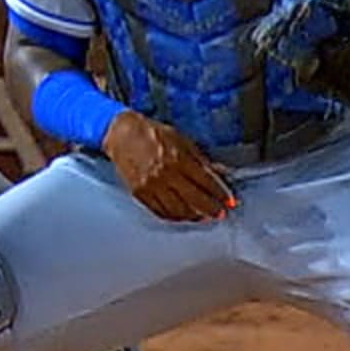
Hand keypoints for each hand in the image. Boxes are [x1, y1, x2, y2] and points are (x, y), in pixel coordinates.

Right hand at [101, 112, 234, 222]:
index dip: (220, 194)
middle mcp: (165, 174)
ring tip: (203, 216)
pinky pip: (160, 211)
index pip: (206, 182)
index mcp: (178, 158)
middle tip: (220, 213)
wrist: (121, 135)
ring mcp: (151, 186)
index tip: (228, 201)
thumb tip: (218, 173)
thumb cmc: (151, 134)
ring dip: (194, 216)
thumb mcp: (181, 139)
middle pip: (195, 200)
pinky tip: (182, 215)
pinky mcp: (140, 193)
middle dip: (212, 209)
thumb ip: (200, 159)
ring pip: (178, 210)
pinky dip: (174, 217)